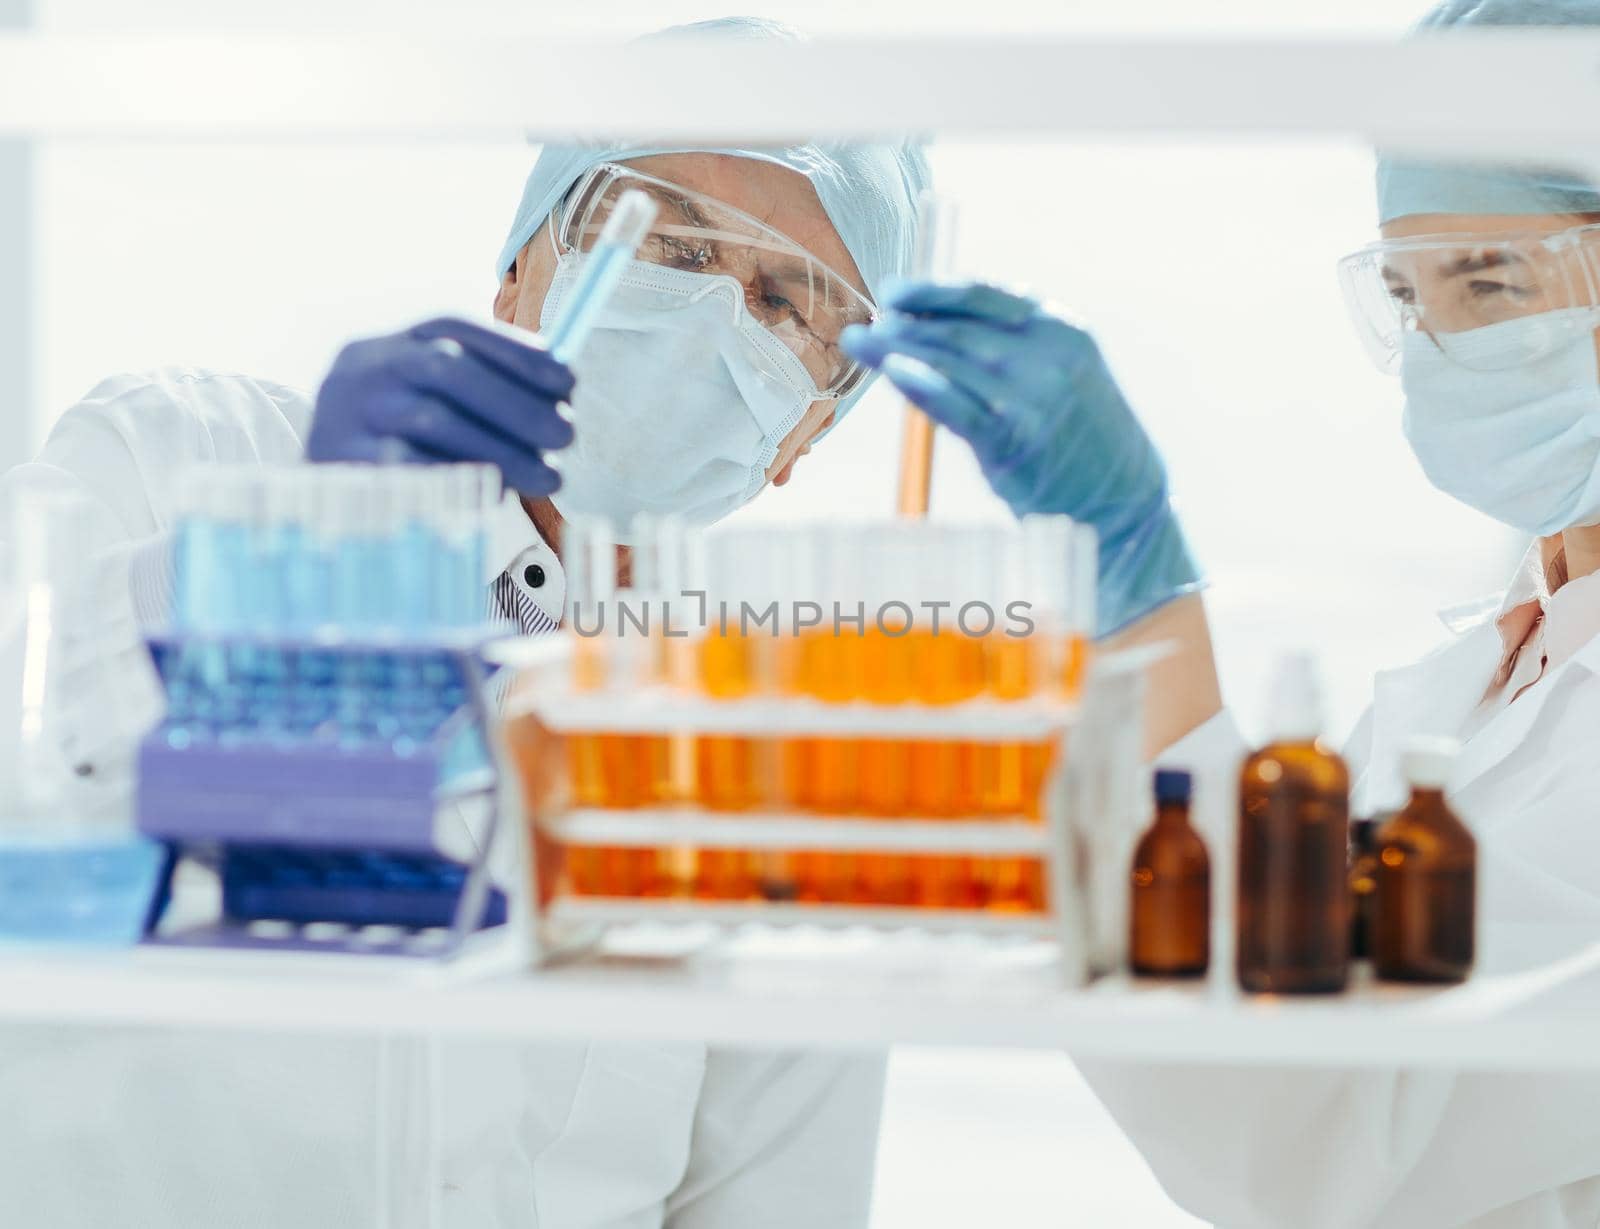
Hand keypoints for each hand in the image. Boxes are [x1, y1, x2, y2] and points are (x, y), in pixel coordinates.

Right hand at [307, 317, 574, 495]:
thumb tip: (562, 393)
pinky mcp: (340, 467)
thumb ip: (487, 391)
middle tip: (567, 435)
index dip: (515, 350)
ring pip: (432, 419)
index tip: (569, 380)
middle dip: (517, 402)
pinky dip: (460, 479)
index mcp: (391, 344)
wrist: (318, 496)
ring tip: (548, 478)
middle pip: (446, 368)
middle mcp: (364, 368)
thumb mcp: (431, 407)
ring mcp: (345, 414)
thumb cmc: (400, 446)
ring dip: (503, 449)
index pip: (454, 327)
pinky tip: (498, 496)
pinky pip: (409, 470)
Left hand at [841, 280, 1201, 633]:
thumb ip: (1010, 346)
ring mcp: (1031, 395)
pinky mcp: (1013, 438)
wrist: (1121, 497)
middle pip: (957, 327)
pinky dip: (919, 384)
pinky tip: (892, 371)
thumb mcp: (1059, 372)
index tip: (893, 291)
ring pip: (949, 361)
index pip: (984, 294)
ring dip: (896, 349)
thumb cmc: (1077, 434)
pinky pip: (954, 405)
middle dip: (904, 322)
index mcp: (1060, 328)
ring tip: (861, 342)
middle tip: (865, 323)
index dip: (932, 289)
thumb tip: (935, 326)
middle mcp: (1047, 354)